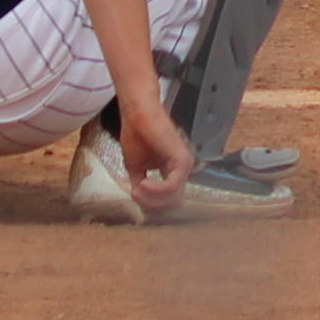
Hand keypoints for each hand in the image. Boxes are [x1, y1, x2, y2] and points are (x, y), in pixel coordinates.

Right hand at [118, 89, 193, 219]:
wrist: (137, 114)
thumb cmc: (136, 135)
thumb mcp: (136, 167)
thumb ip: (141, 185)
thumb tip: (139, 201)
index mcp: (174, 172)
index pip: (169, 200)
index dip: (151, 205)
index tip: (134, 197)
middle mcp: (183, 170)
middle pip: (172, 203)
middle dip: (152, 204)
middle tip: (135, 194)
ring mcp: (185, 165)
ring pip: (173, 198)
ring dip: (152, 199)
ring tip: (137, 189)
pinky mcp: (182, 160)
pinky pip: (172, 186)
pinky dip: (156, 190)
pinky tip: (143, 183)